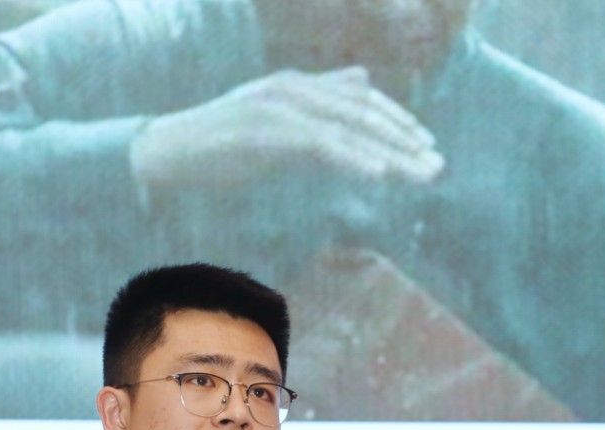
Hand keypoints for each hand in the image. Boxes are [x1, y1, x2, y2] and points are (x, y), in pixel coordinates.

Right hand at [130, 66, 442, 192]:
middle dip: (404, 140)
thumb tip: (361, 79)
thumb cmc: (221, 143)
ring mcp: (278, 107)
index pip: (362, 100)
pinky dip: (352, 158)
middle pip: (362, 113)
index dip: (398, 122)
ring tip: (418, 175)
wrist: (167, 153)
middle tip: (437, 166)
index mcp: (299, 85)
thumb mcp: (277, 119)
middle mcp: (293, 88)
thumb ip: (318, 100)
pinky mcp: (264, 131)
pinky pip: (318, 145)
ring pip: (347, 129)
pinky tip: (378, 174)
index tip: (428, 147)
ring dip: (388, 154)